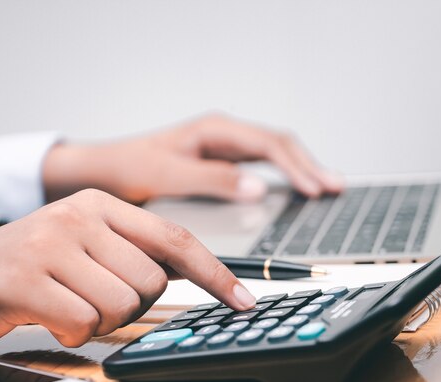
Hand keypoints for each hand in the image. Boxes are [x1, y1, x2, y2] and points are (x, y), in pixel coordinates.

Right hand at [0, 189, 255, 347]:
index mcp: (101, 205)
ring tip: (68, 305)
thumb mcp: (85, 243)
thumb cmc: (31, 264)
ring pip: (120, 305)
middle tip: (96, 299)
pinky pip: (81, 322)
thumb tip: (190, 271)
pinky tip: (49, 316)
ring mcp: (50, 244)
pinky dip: (72, 332)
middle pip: (151, 280)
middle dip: (132, 305)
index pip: (175, 237)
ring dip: (99, 320)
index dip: (214, 272)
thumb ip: (133, 250)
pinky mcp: (25, 278)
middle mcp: (79, 216)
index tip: (242, 299)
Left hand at [43, 113, 342, 202]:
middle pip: (279, 145)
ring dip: (300, 169)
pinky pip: (260, 164)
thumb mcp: (168, 175)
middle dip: (309, 166)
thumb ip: (211, 180)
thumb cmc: (131, 168)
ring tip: (326, 188)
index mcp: (215, 131)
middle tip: (335, 189)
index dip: (297, 168)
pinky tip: (293, 189)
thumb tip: (257, 189)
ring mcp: (221, 148)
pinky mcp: (217, 163)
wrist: (105, 170)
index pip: (269, 145)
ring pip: (273, 153)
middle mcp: (222, 135)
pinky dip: (282, 176)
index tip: (316, 190)